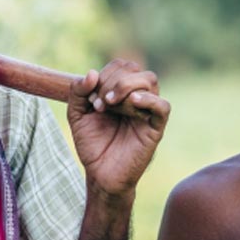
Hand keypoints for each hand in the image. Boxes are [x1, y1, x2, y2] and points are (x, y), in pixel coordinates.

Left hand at [66, 58, 169, 198]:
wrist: (100, 174)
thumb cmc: (92, 145)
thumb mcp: (77, 115)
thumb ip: (78, 92)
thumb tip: (92, 73)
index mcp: (121, 92)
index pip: (121, 65)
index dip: (105, 74)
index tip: (91, 99)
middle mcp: (137, 98)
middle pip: (135, 68)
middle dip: (112, 81)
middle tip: (100, 104)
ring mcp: (147, 112)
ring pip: (150, 80)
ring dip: (126, 87)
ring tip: (111, 105)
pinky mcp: (155, 128)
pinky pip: (163, 106)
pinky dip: (149, 100)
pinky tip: (132, 104)